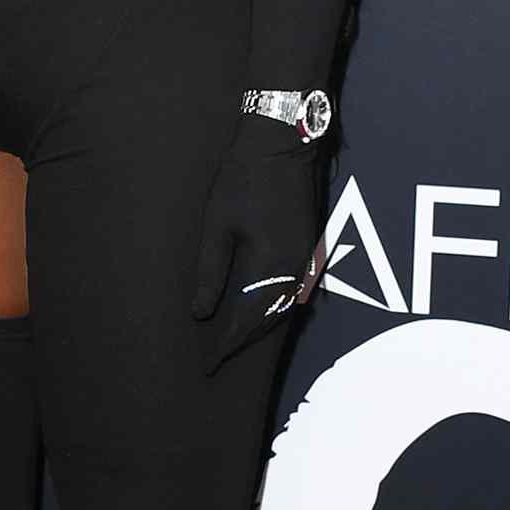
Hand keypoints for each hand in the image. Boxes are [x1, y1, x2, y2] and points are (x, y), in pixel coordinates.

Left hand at [190, 112, 321, 373]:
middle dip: (243, 341)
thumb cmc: (242, 180)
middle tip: (217, 359)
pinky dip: (276, 308)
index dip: (226, 345)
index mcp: (270, 267)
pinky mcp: (309, 249)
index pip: (247, 321)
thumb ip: (210, 271)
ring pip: (284, 308)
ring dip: (261, 327)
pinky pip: (294, 292)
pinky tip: (262, 311)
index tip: (207, 364)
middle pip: (269, 320)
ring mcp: (306, 261)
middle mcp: (294, 271)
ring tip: (235, 342)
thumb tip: (200, 313)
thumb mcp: (217, 225)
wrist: (282, 145)